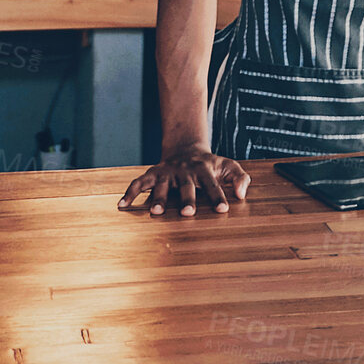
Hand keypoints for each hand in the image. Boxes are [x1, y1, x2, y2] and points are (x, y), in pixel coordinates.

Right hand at [119, 146, 250, 216]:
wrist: (187, 149)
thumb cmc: (210, 165)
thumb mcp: (228, 166)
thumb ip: (240, 178)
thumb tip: (242, 195)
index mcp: (204, 169)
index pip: (213, 184)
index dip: (218, 196)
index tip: (223, 209)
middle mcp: (185, 171)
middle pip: (186, 186)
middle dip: (187, 199)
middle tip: (188, 213)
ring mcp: (167, 171)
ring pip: (162, 185)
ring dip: (158, 198)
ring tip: (155, 212)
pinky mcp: (153, 173)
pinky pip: (139, 182)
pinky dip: (130, 192)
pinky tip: (122, 205)